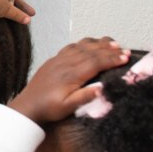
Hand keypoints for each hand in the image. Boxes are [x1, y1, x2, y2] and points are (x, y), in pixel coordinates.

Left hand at [9, 38, 130, 124]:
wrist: (27, 106)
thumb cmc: (48, 109)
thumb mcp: (67, 107)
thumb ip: (84, 97)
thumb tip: (102, 88)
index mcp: (70, 75)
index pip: (95, 62)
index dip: (111, 59)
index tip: (125, 57)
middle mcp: (65, 64)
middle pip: (91, 52)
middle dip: (109, 50)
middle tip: (124, 50)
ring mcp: (58, 60)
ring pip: (81, 46)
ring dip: (98, 43)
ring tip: (112, 43)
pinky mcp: (54, 60)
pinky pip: (71, 46)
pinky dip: (84, 43)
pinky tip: (90, 44)